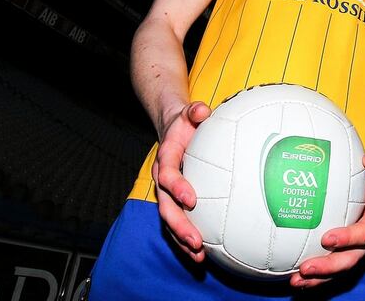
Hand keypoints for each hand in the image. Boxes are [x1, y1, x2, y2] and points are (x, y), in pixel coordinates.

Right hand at [151, 100, 211, 261]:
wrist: (172, 129)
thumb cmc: (186, 123)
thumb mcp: (189, 113)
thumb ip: (194, 111)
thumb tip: (202, 109)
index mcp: (166, 158)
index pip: (168, 174)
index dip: (177, 187)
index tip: (191, 199)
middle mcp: (162, 179)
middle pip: (165, 206)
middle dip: (179, 224)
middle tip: (195, 240)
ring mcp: (166, 193)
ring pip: (169, 220)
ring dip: (181, 239)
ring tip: (198, 254)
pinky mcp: (173, 201)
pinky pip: (177, 222)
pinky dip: (185, 239)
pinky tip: (201, 254)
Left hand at [290, 152, 364, 287]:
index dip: (349, 238)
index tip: (327, 238)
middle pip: (352, 258)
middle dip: (329, 266)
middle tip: (306, 268)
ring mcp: (360, 247)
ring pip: (342, 268)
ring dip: (320, 278)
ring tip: (296, 281)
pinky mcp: (350, 251)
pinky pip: (334, 267)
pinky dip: (317, 275)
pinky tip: (296, 278)